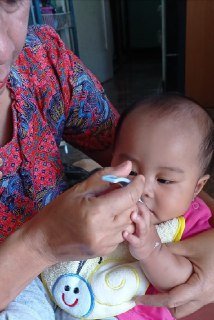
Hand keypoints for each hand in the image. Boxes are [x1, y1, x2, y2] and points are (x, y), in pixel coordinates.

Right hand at [22, 161, 143, 264]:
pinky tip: (105, 220)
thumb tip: (128, 166)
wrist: (44, 242)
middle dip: (129, 197)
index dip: (137, 185)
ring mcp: (106, 244)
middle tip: (117, 191)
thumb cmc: (58, 211)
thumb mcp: (79, 190)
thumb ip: (105, 177)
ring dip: (125, 211)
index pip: (129, 196)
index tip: (137, 178)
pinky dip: (119, 224)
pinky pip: (122, 234)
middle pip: (132, 209)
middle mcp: (104, 230)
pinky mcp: (105, 252)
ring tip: (110, 206)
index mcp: (97, 212)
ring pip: (129, 222)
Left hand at [123, 202, 158, 259]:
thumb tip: (124, 198)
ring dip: (138, 220)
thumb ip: (135, 212)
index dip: (137, 199)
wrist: (152, 252)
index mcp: (145, 217)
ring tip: (132, 215)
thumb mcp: (142, 221)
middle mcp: (145, 224)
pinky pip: (135, 240)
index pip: (143, 206)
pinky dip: (130, 237)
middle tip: (133, 202)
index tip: (130, 192)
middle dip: (139, 208)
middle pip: (145, 214)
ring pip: (142, 226)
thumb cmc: (142, 233)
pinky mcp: (139, 244)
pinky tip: (124, 234)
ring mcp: (143, 234)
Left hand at [135, 229, 213, 317]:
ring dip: (174, 300)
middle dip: (164, 305)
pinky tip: (176, 282)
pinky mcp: (211, 292)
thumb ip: (171, 250)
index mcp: (199, 287)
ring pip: (187, 307)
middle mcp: (205, 297)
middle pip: (179, 311)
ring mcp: (210, 297)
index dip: (152, 300)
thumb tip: (153, 250)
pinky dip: (182, 295)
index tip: (138, 298)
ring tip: (161, 286)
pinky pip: (194, 300)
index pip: (171, 300)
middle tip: (151, 292)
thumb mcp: (191, 246)